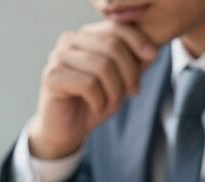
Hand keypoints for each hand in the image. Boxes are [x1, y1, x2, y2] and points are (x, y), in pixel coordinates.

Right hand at [29, 22, 157, 159]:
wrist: (65, 130)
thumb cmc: (91, 103)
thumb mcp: (120, 81)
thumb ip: (135, 64)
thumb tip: (153, 51)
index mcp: (85, 36)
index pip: (116, 27)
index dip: (137, 40)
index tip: (152, 57)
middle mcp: (69, 41)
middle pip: (112, 46)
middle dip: (129, 72)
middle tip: (133, 93)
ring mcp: (57, 58)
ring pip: (102, 66)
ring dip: (115, 91)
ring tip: (113, 105)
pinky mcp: (52, 77)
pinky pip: (88, 84)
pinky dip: (99, 101)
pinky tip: (97, 108)